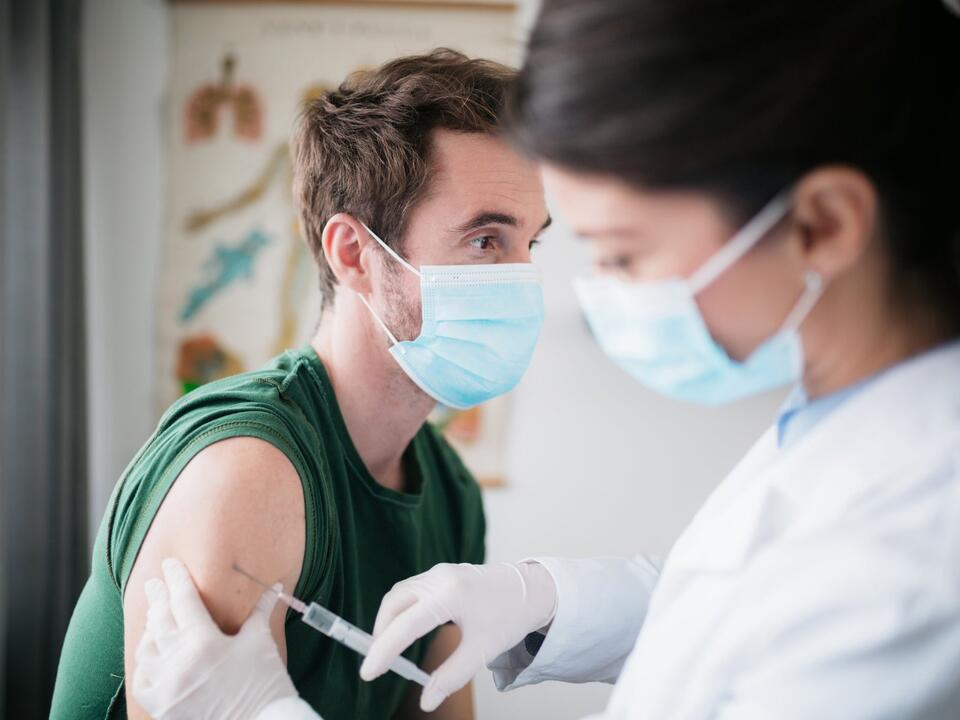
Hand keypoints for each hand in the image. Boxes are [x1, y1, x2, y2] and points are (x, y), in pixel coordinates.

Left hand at [132, 557, 297, 719]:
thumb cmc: (264, 684)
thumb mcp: (261, 643)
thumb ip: (260, 611)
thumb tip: (275, 586)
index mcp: (204, 642)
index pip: (183, 600)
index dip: (176, 578)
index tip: (170, 564)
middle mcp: (179, 663)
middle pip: (160, 620)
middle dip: (158, 598)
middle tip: (155, 583)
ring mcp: (167, 687)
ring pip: (147, 649)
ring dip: (150, 630)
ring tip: (155, 618)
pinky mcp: (162, 708)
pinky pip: (142, 680)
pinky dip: (145, 664)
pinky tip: (151, 654)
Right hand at [360, 562, 557, 711]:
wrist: (531, 590)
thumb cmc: (509, 617)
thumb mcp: (482, 651)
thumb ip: (451, 676)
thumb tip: (427, 701)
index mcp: (450, 595)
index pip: (405, 625)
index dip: (383, 650)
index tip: (368, 672)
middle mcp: (439, 578)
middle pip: (394, 604)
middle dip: (381, 634)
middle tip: (378, 663)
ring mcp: (438, 572)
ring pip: (399, 595)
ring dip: (388, 620)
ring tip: (388, 649)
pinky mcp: (440, 573)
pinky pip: (409, 590)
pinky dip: (400, 610)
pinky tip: (404, 629)